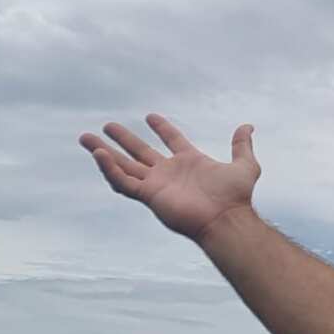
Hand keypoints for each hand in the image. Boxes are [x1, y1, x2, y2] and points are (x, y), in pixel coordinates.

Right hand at [79, 114, 259, 242]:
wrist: (226, 217)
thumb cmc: (236, 197)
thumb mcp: (245, 165)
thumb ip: (242, 145)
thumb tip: (248, 126)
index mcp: (190, 162)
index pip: (172, 140)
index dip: (162, 128)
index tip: (151, 116)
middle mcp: (170, 173)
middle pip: (140, 152)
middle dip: (122, 139)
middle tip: (106, 126)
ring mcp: (157, 184)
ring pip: (124, 166)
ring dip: (105, 153)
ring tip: (86, 138)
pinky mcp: (149, 195)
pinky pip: (123, 181)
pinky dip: (109, 170)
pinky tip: (99, 155)